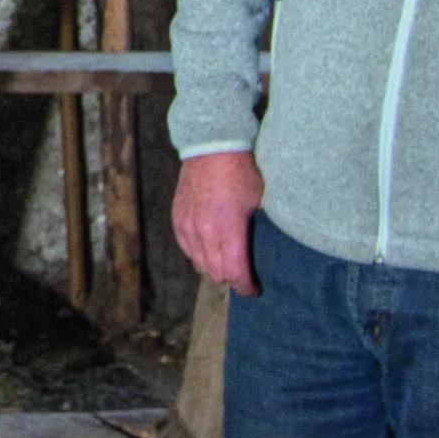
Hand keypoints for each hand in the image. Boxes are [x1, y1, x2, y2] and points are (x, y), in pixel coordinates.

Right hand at [171, 149, 262, 300]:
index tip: (254, 290)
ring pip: (199, 264)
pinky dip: (198, 255)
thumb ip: (254, 231)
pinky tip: (208, 249)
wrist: (211, 146)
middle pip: (216, 274)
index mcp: (228, 230)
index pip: (235, 273)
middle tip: (243, 276)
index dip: (245, 287)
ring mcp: (188, 227)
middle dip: (231, 279)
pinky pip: (187, 249)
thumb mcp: (258, 202)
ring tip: (226, 263)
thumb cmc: (242, 172)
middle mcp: (204, 233)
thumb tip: (261, 250)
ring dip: (213, 268)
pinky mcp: (177, 219)